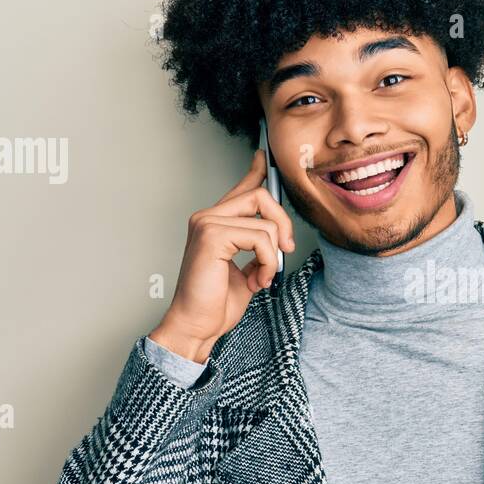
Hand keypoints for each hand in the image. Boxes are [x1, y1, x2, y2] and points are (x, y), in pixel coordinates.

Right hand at [148, 149, 294, 362]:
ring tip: (261, 277)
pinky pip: (261, 238)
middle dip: (284, 224)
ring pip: (266, 223)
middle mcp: (208, 217)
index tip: (264, 157)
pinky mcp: (212, 235)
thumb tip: (277, 234)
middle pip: (261, 196)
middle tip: (286, 251)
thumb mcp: (246, 269)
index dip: (257, 172)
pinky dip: (268, 263)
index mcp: (214, 223)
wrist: (197, 325)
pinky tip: (256, 280)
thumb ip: (257, 247)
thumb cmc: (215, 303)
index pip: (241, 189)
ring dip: (273, 256)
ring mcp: (208, 223)